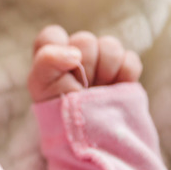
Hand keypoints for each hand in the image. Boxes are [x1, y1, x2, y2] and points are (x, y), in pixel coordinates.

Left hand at [27, 25, 141, 102]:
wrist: (84, 134)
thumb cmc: (56, 108)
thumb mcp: (40, 85)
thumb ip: (47, 60)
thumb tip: (76, 53)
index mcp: (53, 54)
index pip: (53, 35)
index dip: (58, 48)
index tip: (63, 69)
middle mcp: (77, 52)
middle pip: (85, 39)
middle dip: (82, 65)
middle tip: (80, 86)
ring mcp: (102, 60)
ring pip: (110, 45)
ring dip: (103, 70)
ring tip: (96, 90)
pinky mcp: (124, 70)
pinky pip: (130, 59)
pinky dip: (124, 74)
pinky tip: (114, 88)